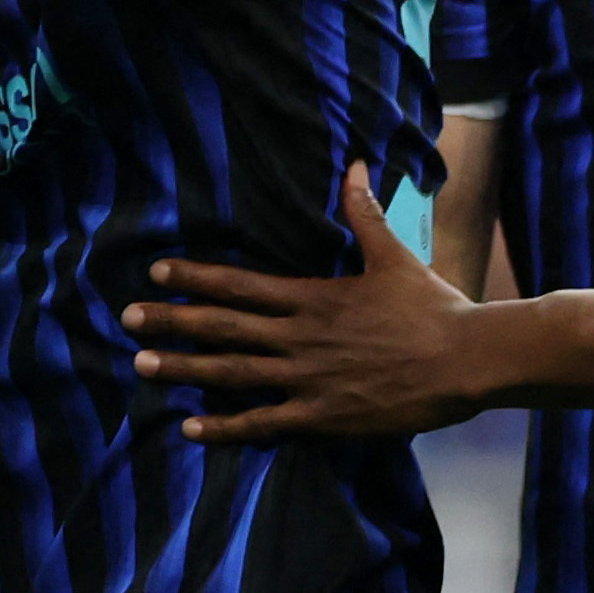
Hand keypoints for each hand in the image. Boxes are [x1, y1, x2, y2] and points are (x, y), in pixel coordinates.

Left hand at [120, 171, 481, 439]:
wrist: (467, 361)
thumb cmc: (433, 307)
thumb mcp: (394, 255)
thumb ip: (364, 213)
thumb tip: (354, 164)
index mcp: (313, 297)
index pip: (240, 284)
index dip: (195, 279)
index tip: (156, 274)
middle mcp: (301, 337)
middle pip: (224, 328)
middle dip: (172, 322)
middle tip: (126, 318)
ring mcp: (309, 380)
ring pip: (233, 374)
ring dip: (184, 369)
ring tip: (140, 365)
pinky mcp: (324, 417)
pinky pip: (264, 424)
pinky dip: (226, 427)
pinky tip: (191, 428)